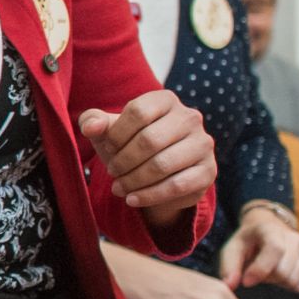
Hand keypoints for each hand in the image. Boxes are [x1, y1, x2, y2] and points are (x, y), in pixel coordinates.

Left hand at [77, 89, 215, 228]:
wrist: (158, 174)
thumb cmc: (130, 144)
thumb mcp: (109, 131)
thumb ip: (93, 122)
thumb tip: (90, 127)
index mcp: (166, 99)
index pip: (138, 111)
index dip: (116, 134)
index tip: (107, 148)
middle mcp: (190, 117)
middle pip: (150, 140)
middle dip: (124, 161)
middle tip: (112, 172)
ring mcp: (203, 144)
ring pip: (163, 165)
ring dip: (134, 180)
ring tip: (118, 188)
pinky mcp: (208, 171)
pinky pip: (177, 186)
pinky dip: (149, 195)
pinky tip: (132, 199)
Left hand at [220, 208, 298, 292]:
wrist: (269, 229)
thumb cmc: (248, 242)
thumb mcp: (232, 249)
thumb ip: (229, 267)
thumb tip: (229, 285)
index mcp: (271, 230)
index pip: (275, 250)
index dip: (261, 270)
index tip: (247, 282)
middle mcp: (294, 237)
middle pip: (284, 271)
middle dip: (267, 278)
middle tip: (258, 271)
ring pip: (294, 280)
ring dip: (278, 282)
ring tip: (270, 270)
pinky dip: (291, 284)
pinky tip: (282, 273)